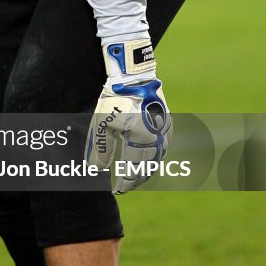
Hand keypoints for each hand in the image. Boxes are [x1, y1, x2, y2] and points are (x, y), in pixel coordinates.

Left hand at [86, 39, 171, 192]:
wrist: (133, 75)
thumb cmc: (114, 97)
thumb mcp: (101, 123)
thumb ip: (101, 149)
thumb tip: (98, 169)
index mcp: (140, 138)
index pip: (133, 168)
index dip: (125, 182)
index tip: (117, 190)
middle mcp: (156, 136)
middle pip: (147, 166)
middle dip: (136, 179)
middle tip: (126, 188)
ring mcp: (165, 129)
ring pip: (158, 158)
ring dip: (147, 170)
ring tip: (136, 178)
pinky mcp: (168, 122)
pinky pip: (163, 147)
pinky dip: (155, 158)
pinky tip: (148, 161)